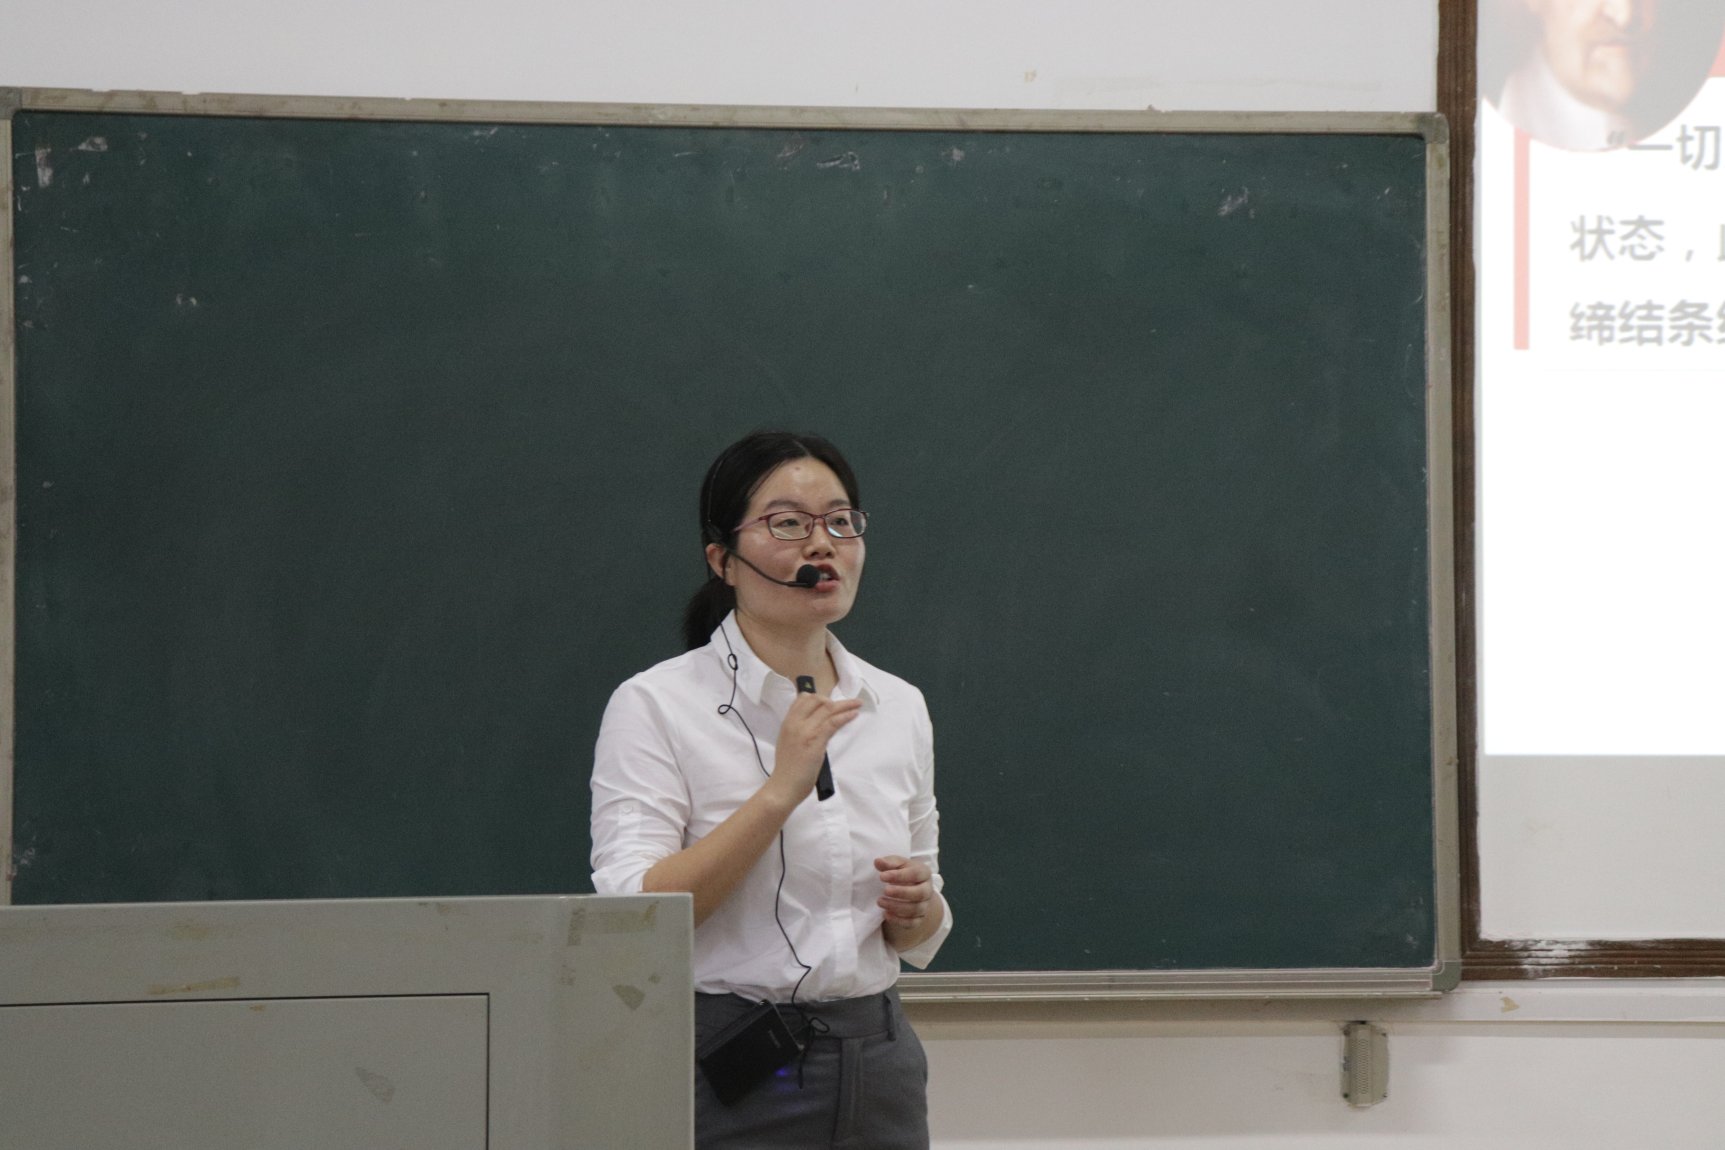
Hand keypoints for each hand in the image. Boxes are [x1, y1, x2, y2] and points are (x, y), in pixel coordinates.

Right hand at [767, 689, 860, 803]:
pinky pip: (833, 722)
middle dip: (834, 700)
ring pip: (828, 709)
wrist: (784, 785)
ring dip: (845, 705)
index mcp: (787, 722)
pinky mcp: (816, 740)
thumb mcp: (788, 741)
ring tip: (857, 704)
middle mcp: (795, 723)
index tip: (830, 702)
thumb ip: (798, 729)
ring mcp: (806, 731)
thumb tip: (814, 722)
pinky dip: (845, 716)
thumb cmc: (788, 768)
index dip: (819, 697)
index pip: (803, 699)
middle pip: (818, 700)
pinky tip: (854, 714)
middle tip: (847, 704)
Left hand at [874, 855, 932, 925]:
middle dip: (901, 893)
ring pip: (916, 909)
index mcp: (924, 873)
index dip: (899, 875)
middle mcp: (927, 890)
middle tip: (885, 890)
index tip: (881, 876)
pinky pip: (912, 923)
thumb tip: (878, 861)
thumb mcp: (898, 864)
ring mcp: (925, 905)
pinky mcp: (919, 918)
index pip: (915, 874)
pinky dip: (899, 921)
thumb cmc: (904, 873)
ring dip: (897, 907)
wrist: (913, 889)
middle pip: (920, 893)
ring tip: (880, 901)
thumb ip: (889, 862)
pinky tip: (886, 914)